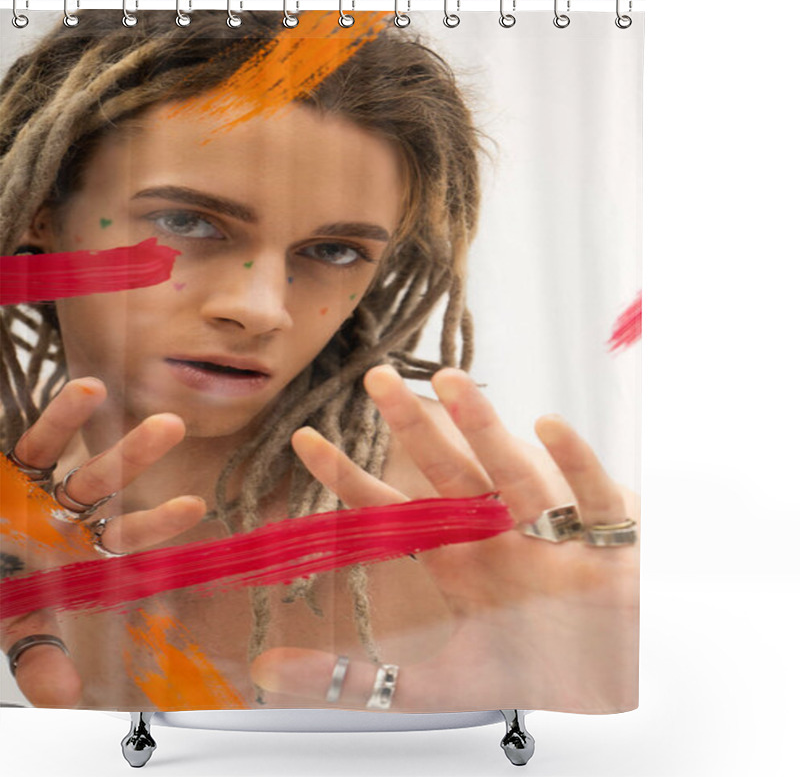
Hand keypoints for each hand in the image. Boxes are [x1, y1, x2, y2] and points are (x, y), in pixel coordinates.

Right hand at [1, 378, 205, 706]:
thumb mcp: (14, 621)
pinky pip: (37, 441)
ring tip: (139, 408)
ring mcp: (42, 490)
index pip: (123, 537)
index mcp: (75, 554)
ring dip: (109, 435)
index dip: (155, 522)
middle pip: (106, 486)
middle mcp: (66, 518)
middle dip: (137, 458)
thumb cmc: (2, 583)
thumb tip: (69, 701)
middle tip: (174, 426)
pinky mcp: (13, 466)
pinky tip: (90, 390)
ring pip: (80, 460)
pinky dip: (62, 417)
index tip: (194, 503)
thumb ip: (38, 656)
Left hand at [252, 365, 639, 711]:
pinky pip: (589, 494)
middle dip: (413, 428)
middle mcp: (496, 532)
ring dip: (483, 427)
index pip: (395, 510)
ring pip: (511, 470)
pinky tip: (546, 426)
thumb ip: (355, 679)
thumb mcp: (435, 685)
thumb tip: (262, 671)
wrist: (611, 686)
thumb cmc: (531, 665)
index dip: (350, 477)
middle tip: (374, 379)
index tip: (304, 440)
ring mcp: (548, 529)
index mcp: (456, 556)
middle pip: (449, 473)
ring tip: (449, 383)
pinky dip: (573, 461)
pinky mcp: (606, 537)